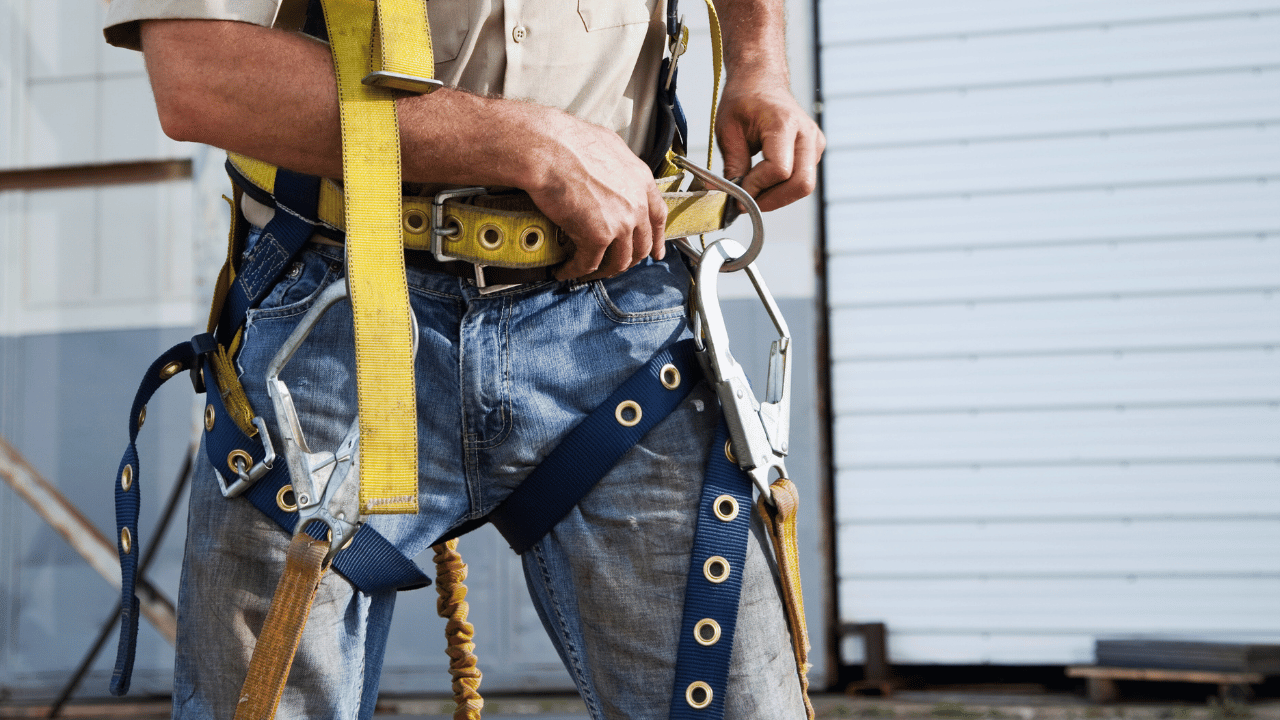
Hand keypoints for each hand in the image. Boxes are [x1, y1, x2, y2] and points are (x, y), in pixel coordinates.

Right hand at [525, 112, 667, 281]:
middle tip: (615, 265)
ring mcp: (620, 223)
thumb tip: (611, 172)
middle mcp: (636, 204)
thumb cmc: (568, 141)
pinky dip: (576, 271)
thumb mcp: (608, 146)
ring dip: (604, 270)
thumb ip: (618, 166)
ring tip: (589, 270)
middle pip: (641, 245)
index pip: (658, 217)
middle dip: (629, 260)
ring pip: (619, 260)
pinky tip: (566, 271)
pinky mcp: (597, 236)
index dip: (657, 238)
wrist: (548, 149)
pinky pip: (588, 263)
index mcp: (641, 181)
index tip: (655, 252)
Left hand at [716, 77, 824, 211]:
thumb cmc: (743, 100)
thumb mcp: (728, 131)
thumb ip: (731, 165)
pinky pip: (803, 179)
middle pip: (801, 184)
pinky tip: (764, 181)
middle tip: (746, 203)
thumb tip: (725, 196)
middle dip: (772, 200)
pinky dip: (783, 188)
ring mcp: (814, 142)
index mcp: (784, 123)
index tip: (737, 193)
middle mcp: (806, 133)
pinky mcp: (814, 150)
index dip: (758, 187)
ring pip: (804, 186)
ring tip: (753, 191)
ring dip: (777, 197)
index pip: (779, 170)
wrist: (761, 81)